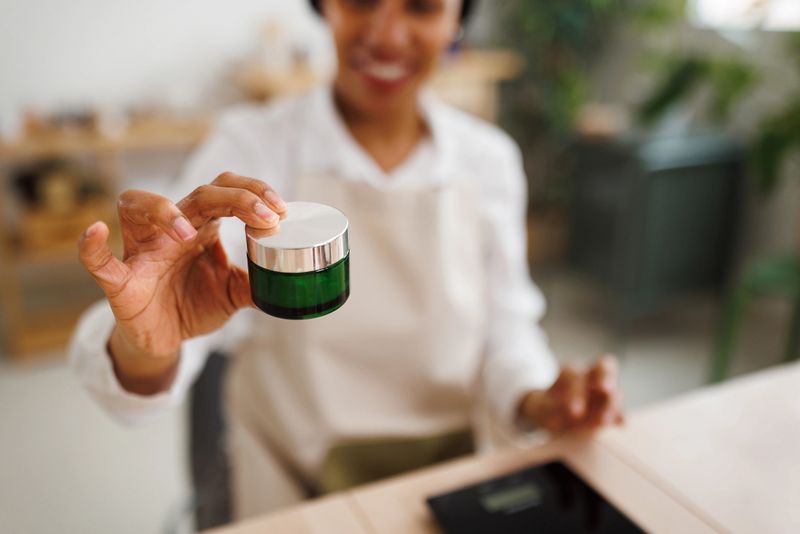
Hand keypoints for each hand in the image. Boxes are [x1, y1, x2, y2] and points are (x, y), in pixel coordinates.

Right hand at [78, 172, 285, 391]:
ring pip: (137, 206)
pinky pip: (99, 261)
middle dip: (235, 197)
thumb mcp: (233, 293)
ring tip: (192, 232)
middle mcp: (171, 230)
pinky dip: (92, 247)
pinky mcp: (120, 281)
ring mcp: (143, 251)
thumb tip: (288, 278)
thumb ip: (257, 282)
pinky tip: (96, 231)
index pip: (225, 192)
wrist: (163, 339)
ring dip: (165, 211)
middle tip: (266, 215)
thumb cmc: (193, 304)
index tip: (281, 211)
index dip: (253, 194)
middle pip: (198, 194)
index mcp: (201, 228)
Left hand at [518, 355, 623, 434]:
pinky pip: (618, 409)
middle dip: (604, 375)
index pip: (574, 374)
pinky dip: (619, 415)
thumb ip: (551, 408)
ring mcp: (603, 392)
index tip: (573, 411)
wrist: (552, 417)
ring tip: (604, 421)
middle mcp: (590, 377)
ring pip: (614, 390)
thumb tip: (566, 410)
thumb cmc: (546, 408)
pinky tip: (620, 424)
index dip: (575, 390)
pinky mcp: (610, 407)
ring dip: (611, 404)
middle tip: (604, 388)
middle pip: (603, 366)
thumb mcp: (541, 407)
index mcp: (571, 372)